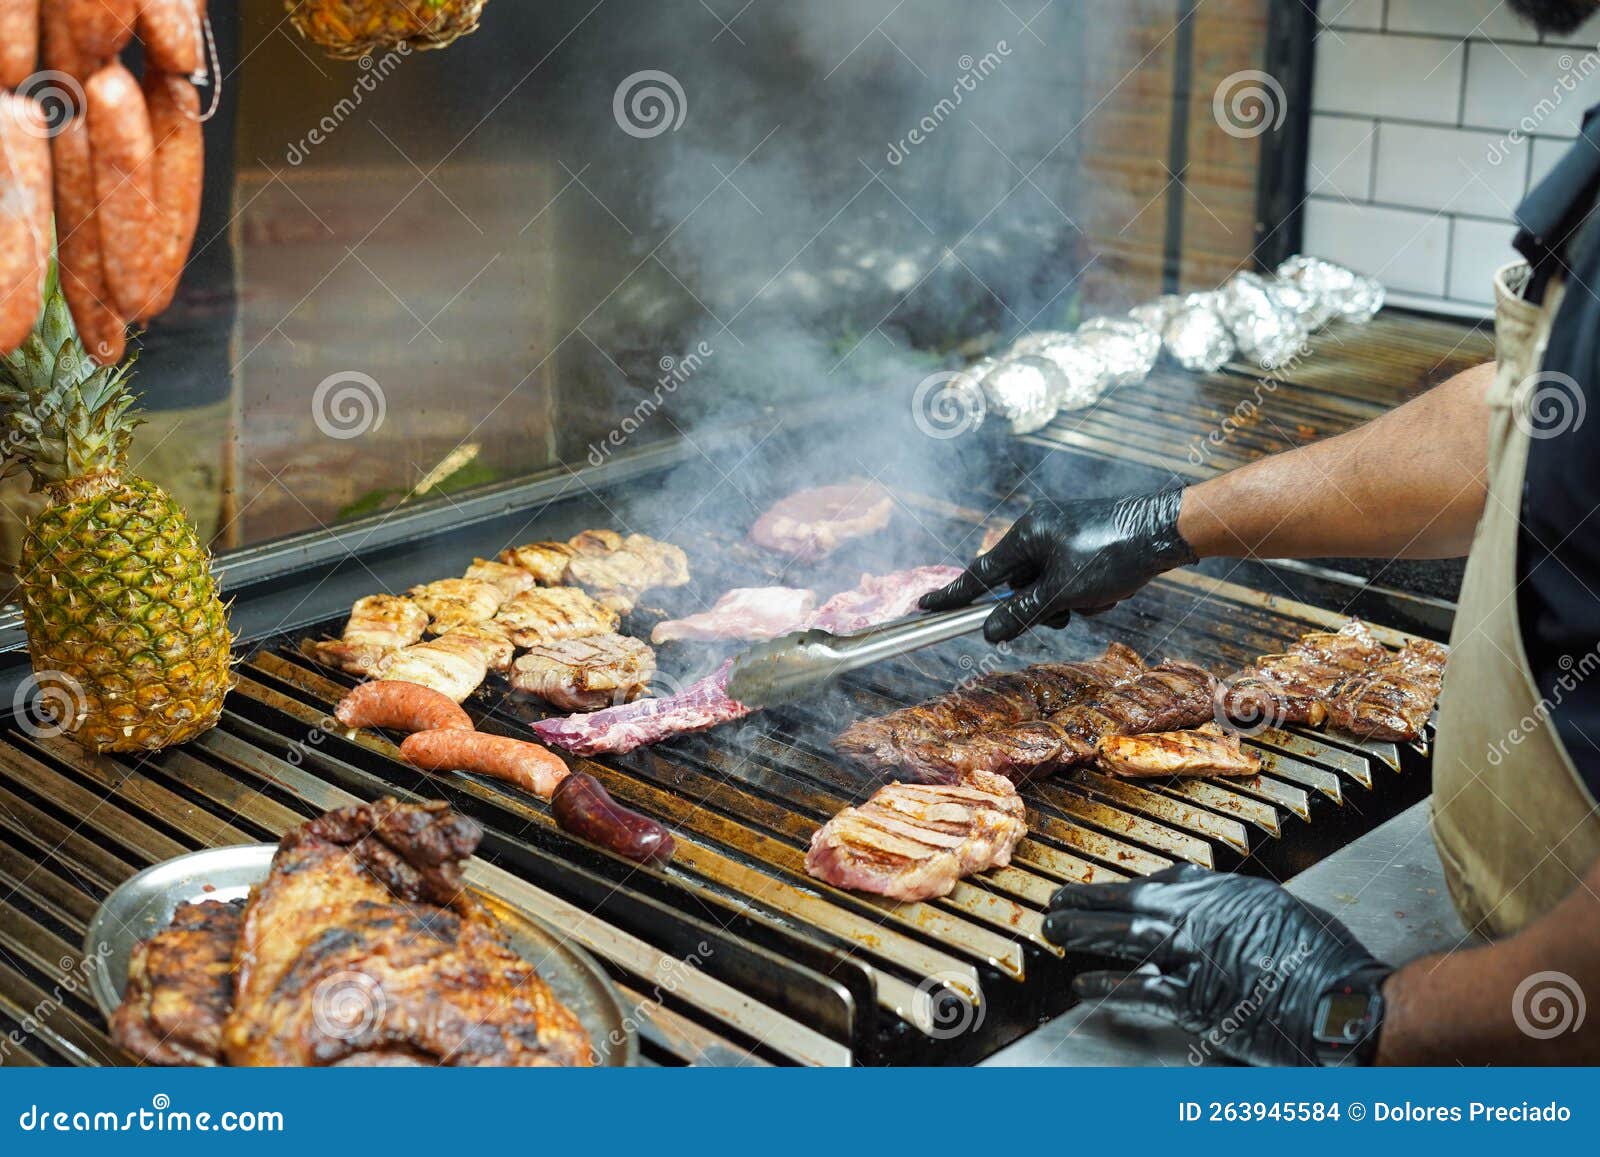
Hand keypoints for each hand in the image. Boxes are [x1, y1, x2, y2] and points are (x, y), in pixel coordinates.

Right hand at [919, 490, 1195, 642]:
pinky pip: (1070, 576)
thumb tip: (987, 630)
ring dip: (1068, 601)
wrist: (1164, 531)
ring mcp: (1062, 532)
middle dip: (1042, 605)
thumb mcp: (1062, 592)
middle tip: (1064, 611)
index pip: (979, 573)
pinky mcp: (1084, 539)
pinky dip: (1085, 591)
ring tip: (1096, 597)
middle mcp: (1038, 528)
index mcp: (1024, 534)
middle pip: (1018, 583)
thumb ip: (1021, 612)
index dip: (952, 594)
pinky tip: (1110, 589)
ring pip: (1047, 585)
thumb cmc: (1110, 555)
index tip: (924, 606)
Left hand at [1043, 864, 1389, 1066]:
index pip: (1167, 882)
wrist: (1343, 1003)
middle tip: (1058, 901)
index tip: (1108, 891)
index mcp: (1228, 893)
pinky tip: (1084, 984)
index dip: (1131, 889)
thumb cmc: (1325, 961)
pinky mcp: (1195, 999)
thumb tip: (1212, 908)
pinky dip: (1108, 985)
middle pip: (1133, 902)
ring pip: (1125, 937)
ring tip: (1055, 929)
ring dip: (1084, 932)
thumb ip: (1237, 908)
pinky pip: (1140, 989)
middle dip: (1090, 901)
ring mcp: (1196, 956)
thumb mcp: (1280, 913)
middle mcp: (1205, 916)